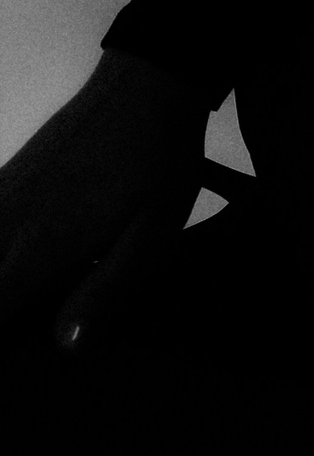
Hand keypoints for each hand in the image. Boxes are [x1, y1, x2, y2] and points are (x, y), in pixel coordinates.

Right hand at [0, 50, 210, 354]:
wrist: (146, 82)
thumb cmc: (158, 163)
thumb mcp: (153, 232)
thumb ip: (107, 291)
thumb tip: (65, 350)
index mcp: (41, 249)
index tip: (13, 373)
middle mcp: (5, 226)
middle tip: (25, 338)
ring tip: (24, 296)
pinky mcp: (3, 180)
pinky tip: (16, 258)